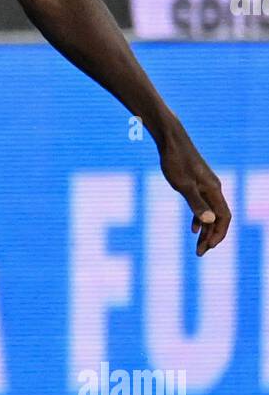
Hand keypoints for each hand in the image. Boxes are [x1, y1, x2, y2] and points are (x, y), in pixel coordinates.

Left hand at [157, 123, 230, 256]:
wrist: (170, 140)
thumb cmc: (175, 161)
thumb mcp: (183, 185)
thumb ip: (196, 203)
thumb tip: (209, 221)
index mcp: (214, 190)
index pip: (224, 218)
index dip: (218, 235)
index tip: (207, 248)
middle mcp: (214, 189)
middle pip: (219, 218)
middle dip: (211, 237)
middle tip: (200, 254)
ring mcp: (206, 186)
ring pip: (211, 213)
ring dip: (206, 230)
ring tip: (197, 246)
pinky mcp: (197, 183)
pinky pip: (204, 206)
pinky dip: (200, 218)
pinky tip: (193, 228)